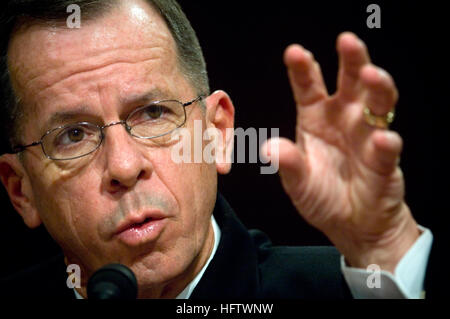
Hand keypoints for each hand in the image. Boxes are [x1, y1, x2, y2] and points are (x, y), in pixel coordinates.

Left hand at [262, 32, 419, 272]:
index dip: (303, 68)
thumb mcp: (297, 181)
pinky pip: (386, 148)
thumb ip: (288, 163)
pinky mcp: (384, 161)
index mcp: (316, 117)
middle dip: (351, 60)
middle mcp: (344, 119)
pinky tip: (382, 140)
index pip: (309, 86)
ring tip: (370, 75)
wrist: (350, 224)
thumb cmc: (322, 195)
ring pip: (377, 104)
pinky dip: (385, 143)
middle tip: (347, 41)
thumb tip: (270, 148)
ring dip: (376, 88)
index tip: (295, 52)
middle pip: (351, 83)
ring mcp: (367, 136)